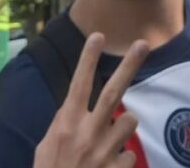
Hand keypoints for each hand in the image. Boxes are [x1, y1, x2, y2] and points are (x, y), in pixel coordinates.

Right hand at [33, 33, 148, 167]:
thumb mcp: (47, 147)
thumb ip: (65, 124)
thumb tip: (77, 106)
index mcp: (66, 125)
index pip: (78, 85)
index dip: (88, 59)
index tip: (98, 35)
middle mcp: (87, 133)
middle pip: (113, 92)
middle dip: (129, 66)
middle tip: (142, 44)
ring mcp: (105, 151)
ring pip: (129, 121)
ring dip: (122, 128)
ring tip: (107, 144)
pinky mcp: (118, 167)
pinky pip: (130, 155)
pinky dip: (121, 160)